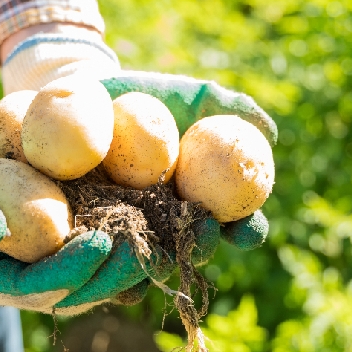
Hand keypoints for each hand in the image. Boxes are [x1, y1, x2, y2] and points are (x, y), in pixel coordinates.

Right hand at [0, 90, 150, 313]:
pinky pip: (101, 240)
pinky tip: (162, 215)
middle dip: (114, 272)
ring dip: (134, 257)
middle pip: (74, 287)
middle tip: (149, 245)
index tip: (103, 242)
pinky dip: (131, 230)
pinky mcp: (63, 233)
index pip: (33, 288)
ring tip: (168, 235)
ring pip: (96, 270)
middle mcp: (21, 275)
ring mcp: (45, 256)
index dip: (70, 271)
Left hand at [1, 33, 277, 302]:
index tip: (248, 227)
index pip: (232, 222)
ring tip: (157, 248)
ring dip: (156, 257)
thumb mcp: (184, 94)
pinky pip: (97, 253)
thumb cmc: (142, 95)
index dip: (246, 230)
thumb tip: (268, 131)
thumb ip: (226, 107)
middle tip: (203, 232)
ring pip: (146, 255)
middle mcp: (165, 222)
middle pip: (191, 246)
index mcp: (196, 198)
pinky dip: (102, 257)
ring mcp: (127, 230)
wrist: (83, 97)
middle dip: (201, 246)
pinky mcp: (87, 232)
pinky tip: (103, 252)